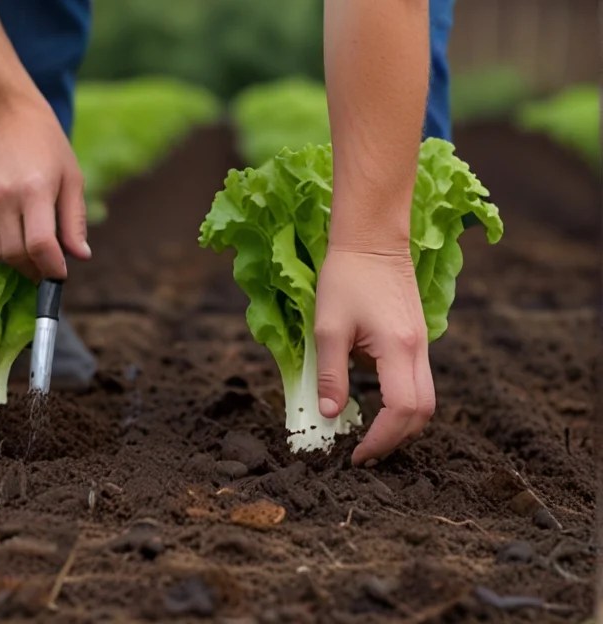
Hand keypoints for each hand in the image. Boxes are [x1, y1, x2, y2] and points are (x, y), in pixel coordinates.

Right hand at [0, 99, 90, 280]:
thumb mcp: (72, 179)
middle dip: (35, 270)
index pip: (40, 245)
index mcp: (35, 190)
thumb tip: (80, 256)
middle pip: (17, 256)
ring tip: (32, 253)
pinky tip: (17, 238)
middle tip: (49, 266)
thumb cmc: (48, 146)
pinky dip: (2, 250)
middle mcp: (5, 198)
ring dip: (16, 263)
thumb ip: (74, 221)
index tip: (60, 274)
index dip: (52, 268)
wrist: (6, 117)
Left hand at [314, 245, 434, 465]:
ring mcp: (421, 343)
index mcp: (398, 348)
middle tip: (364, 452)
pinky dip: (400, 401)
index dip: (382, 439)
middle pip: (423, 412)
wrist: (372, 238)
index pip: (402, 410)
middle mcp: (418, 349)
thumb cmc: (345, 277)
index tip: (357, 454)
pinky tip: (372, 401)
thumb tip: (330, 415)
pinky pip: (416, 380)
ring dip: (401, 422)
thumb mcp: (327, 328)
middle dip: (396, 439)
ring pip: (424, 398)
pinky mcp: (415, 338)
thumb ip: (329, 375)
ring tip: (368, 435)